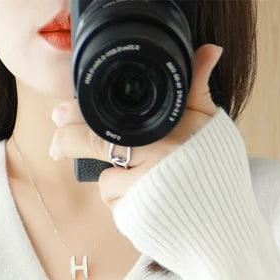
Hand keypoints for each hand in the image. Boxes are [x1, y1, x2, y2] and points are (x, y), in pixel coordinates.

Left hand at [48, 43, 222, 211]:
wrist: (222, 228)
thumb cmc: (215, 174)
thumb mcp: (211, 127)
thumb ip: (197, 90)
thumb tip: (208, 50)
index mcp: (169, 131)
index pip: (110, 119)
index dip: (78, 116)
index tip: (59, 115)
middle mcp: (155, 158)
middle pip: (94, 145)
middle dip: (69, 143)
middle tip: (57, 147)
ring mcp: (142, 191)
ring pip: (105, 182)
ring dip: (115, 184)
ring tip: (144, 185)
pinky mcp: (135, 218)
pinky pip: (115, 208)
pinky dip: (125, 207)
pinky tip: (146, 205)